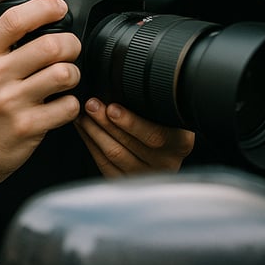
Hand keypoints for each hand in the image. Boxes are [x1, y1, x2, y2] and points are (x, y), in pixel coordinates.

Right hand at [0, 0, 80, 212]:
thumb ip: (8, 33)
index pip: (15, 19)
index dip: (45, 8)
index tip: (60, 8)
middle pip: (50, 45)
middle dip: (71, 46)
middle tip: (70, 52)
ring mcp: (11, 103)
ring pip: (63, 74)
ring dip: (74, 75)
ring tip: (66, 80)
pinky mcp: (28, 127)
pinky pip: (68, 106)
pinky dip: (72, 105)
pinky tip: (61, 105)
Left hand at [74, 98, 193, 176]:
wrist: (167, 150)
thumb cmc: (168, 124)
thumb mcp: (170, 113)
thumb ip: (156, 104)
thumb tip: (126, 83)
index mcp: (180, 143)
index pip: (155, 135)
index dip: (131, 122)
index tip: (112, 108)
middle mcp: (165, 162)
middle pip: (128, 144)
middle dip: (105, 122)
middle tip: (91, 105)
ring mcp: (145, 174)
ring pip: (113, 154)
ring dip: (94, 131)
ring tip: (84, 114)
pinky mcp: (127, 181)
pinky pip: (104, 164)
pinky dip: (90, 143)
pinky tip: (84, 128)